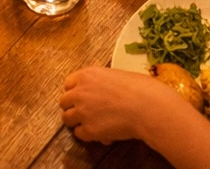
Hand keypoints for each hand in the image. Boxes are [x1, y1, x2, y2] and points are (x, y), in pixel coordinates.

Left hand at [60, 66, 182, 143]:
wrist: (145, 105)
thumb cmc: (137, 87)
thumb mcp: (115, 76)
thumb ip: (100, 83)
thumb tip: (98, 92)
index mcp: (87, 74)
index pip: (68, 84)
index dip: (75, 91)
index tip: (81, 97)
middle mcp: (80, 91)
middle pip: (64, 102)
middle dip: (73, 106)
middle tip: (84, 111)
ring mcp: (82, 111)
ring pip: (67, 119)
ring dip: (77, 121)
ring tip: (91, 122)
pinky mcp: (88, 130)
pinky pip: (79, 134)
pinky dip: (88, 134)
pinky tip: (100, 131)